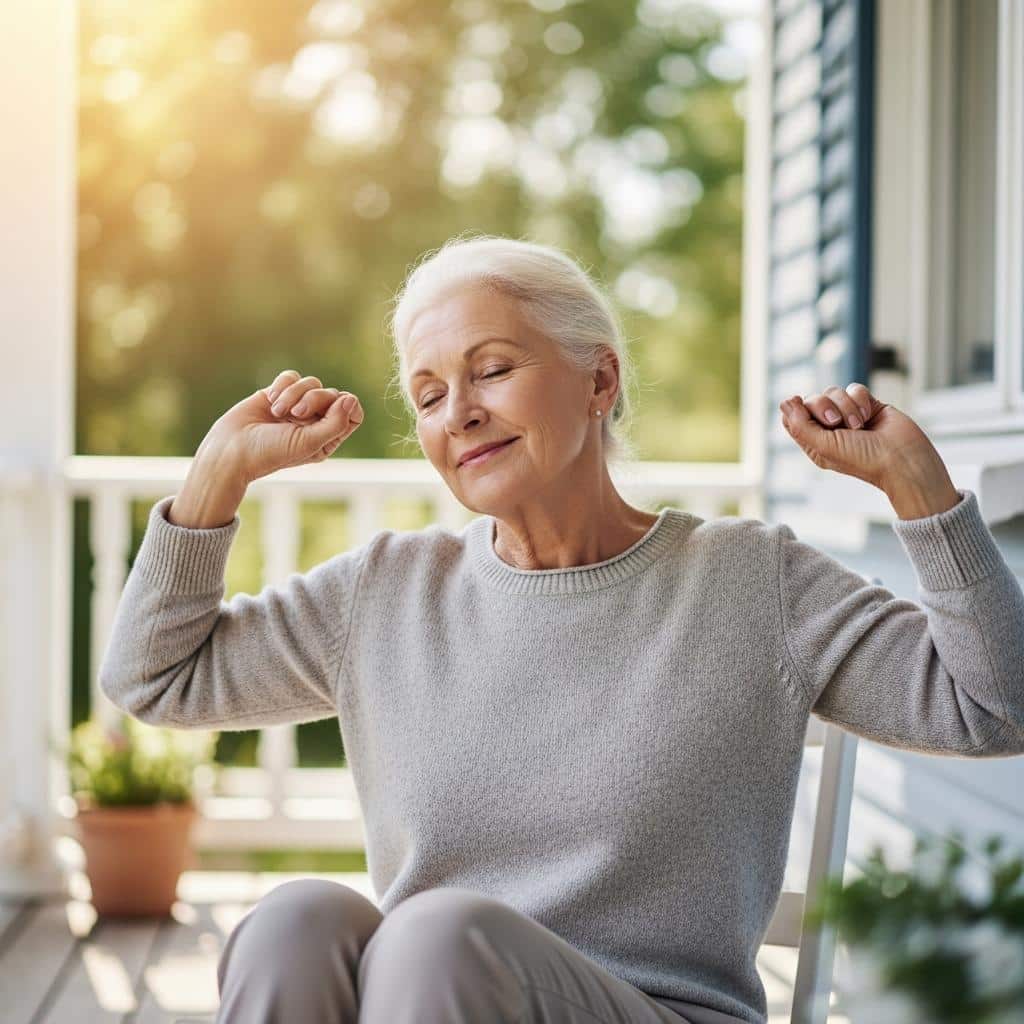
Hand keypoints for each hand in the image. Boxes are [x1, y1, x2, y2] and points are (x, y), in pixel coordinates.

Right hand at [198, 370, 363, 484]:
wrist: (231, 448)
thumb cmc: (271, 453)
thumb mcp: (309, 443)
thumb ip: (334, 424)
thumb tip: (351, 399)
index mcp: (328, 437)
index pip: (353, 413)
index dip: (347, 405)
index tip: (335, 405)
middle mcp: (316, 421)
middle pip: (333, 394)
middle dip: (315, 399)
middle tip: (296, 414)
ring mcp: (297, 406)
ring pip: (312, 382)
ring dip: (294, 394)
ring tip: (278, 412)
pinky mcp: (279, 393)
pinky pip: (292, 376)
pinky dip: (282, 385)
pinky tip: (270, 401)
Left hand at [779, 382, 944, 490]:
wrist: (903, 458)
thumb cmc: (863, 459)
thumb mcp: (823, 446)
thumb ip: (799, 425)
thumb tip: (784, 402)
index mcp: (814, 442)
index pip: (792, 416)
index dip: (796, 409)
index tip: (804, 409)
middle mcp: (829, 429)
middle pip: (812, 399)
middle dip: (823, 407)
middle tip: (835, 423)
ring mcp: (848, 415)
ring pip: (833, 391)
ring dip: (846, 407)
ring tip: (858, 425)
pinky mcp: (867, 405)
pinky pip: (854, 388)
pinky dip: (860, 400)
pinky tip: (869, 416)